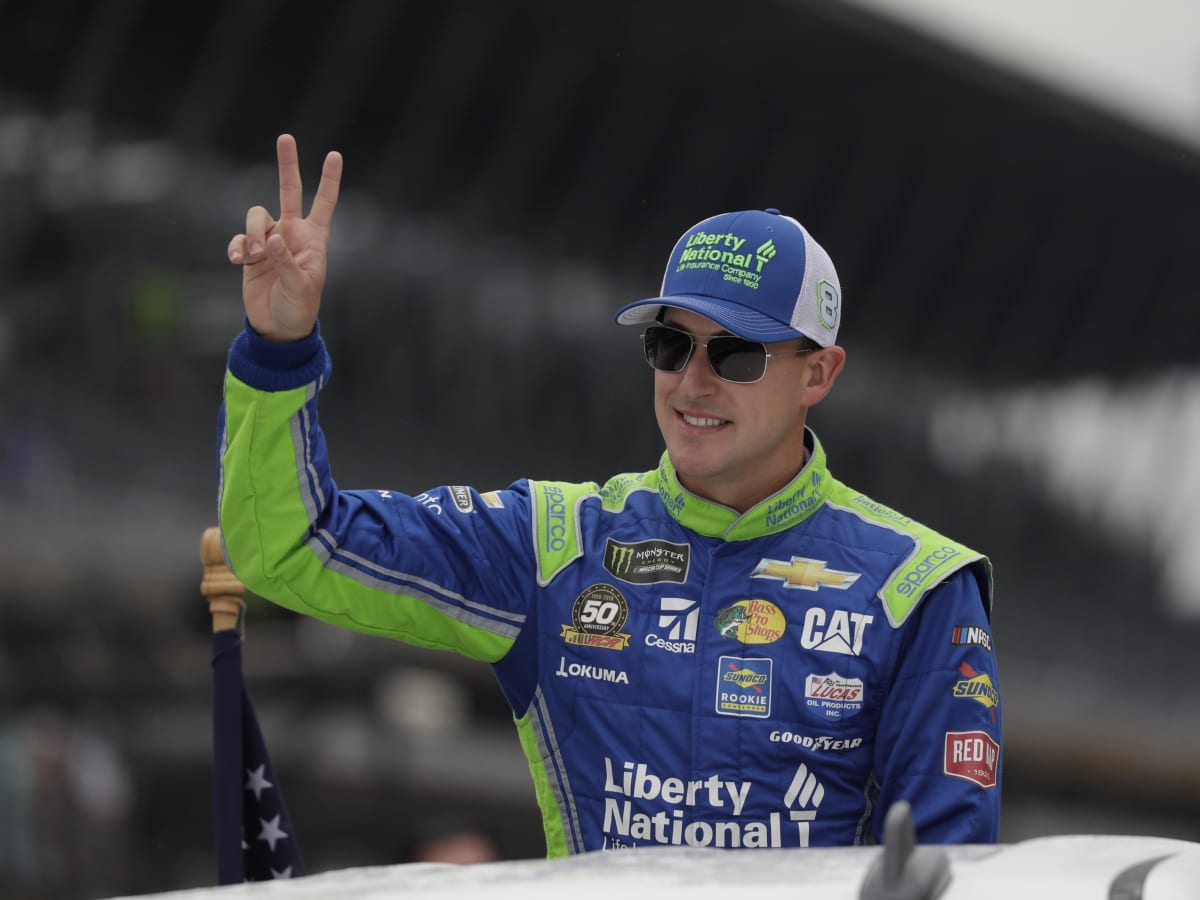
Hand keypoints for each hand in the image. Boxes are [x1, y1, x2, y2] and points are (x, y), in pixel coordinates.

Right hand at [227, 134, 342, 341]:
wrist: (277, 327)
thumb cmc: (299, 308)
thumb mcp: (300, 288)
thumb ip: (286, 264)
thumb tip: (273, 239)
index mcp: (314, 240)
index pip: (324, 204)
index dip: (329, 181)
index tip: (335, 155)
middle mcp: (292, 234)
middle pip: (289, 191)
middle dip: (287, 165)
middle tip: (286, 137)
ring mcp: (270, 241)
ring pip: (256, 216)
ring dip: (253, 232)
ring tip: (255, 257)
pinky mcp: (251, 252)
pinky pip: (239, 238)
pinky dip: (237, 246)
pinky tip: (239, 261)